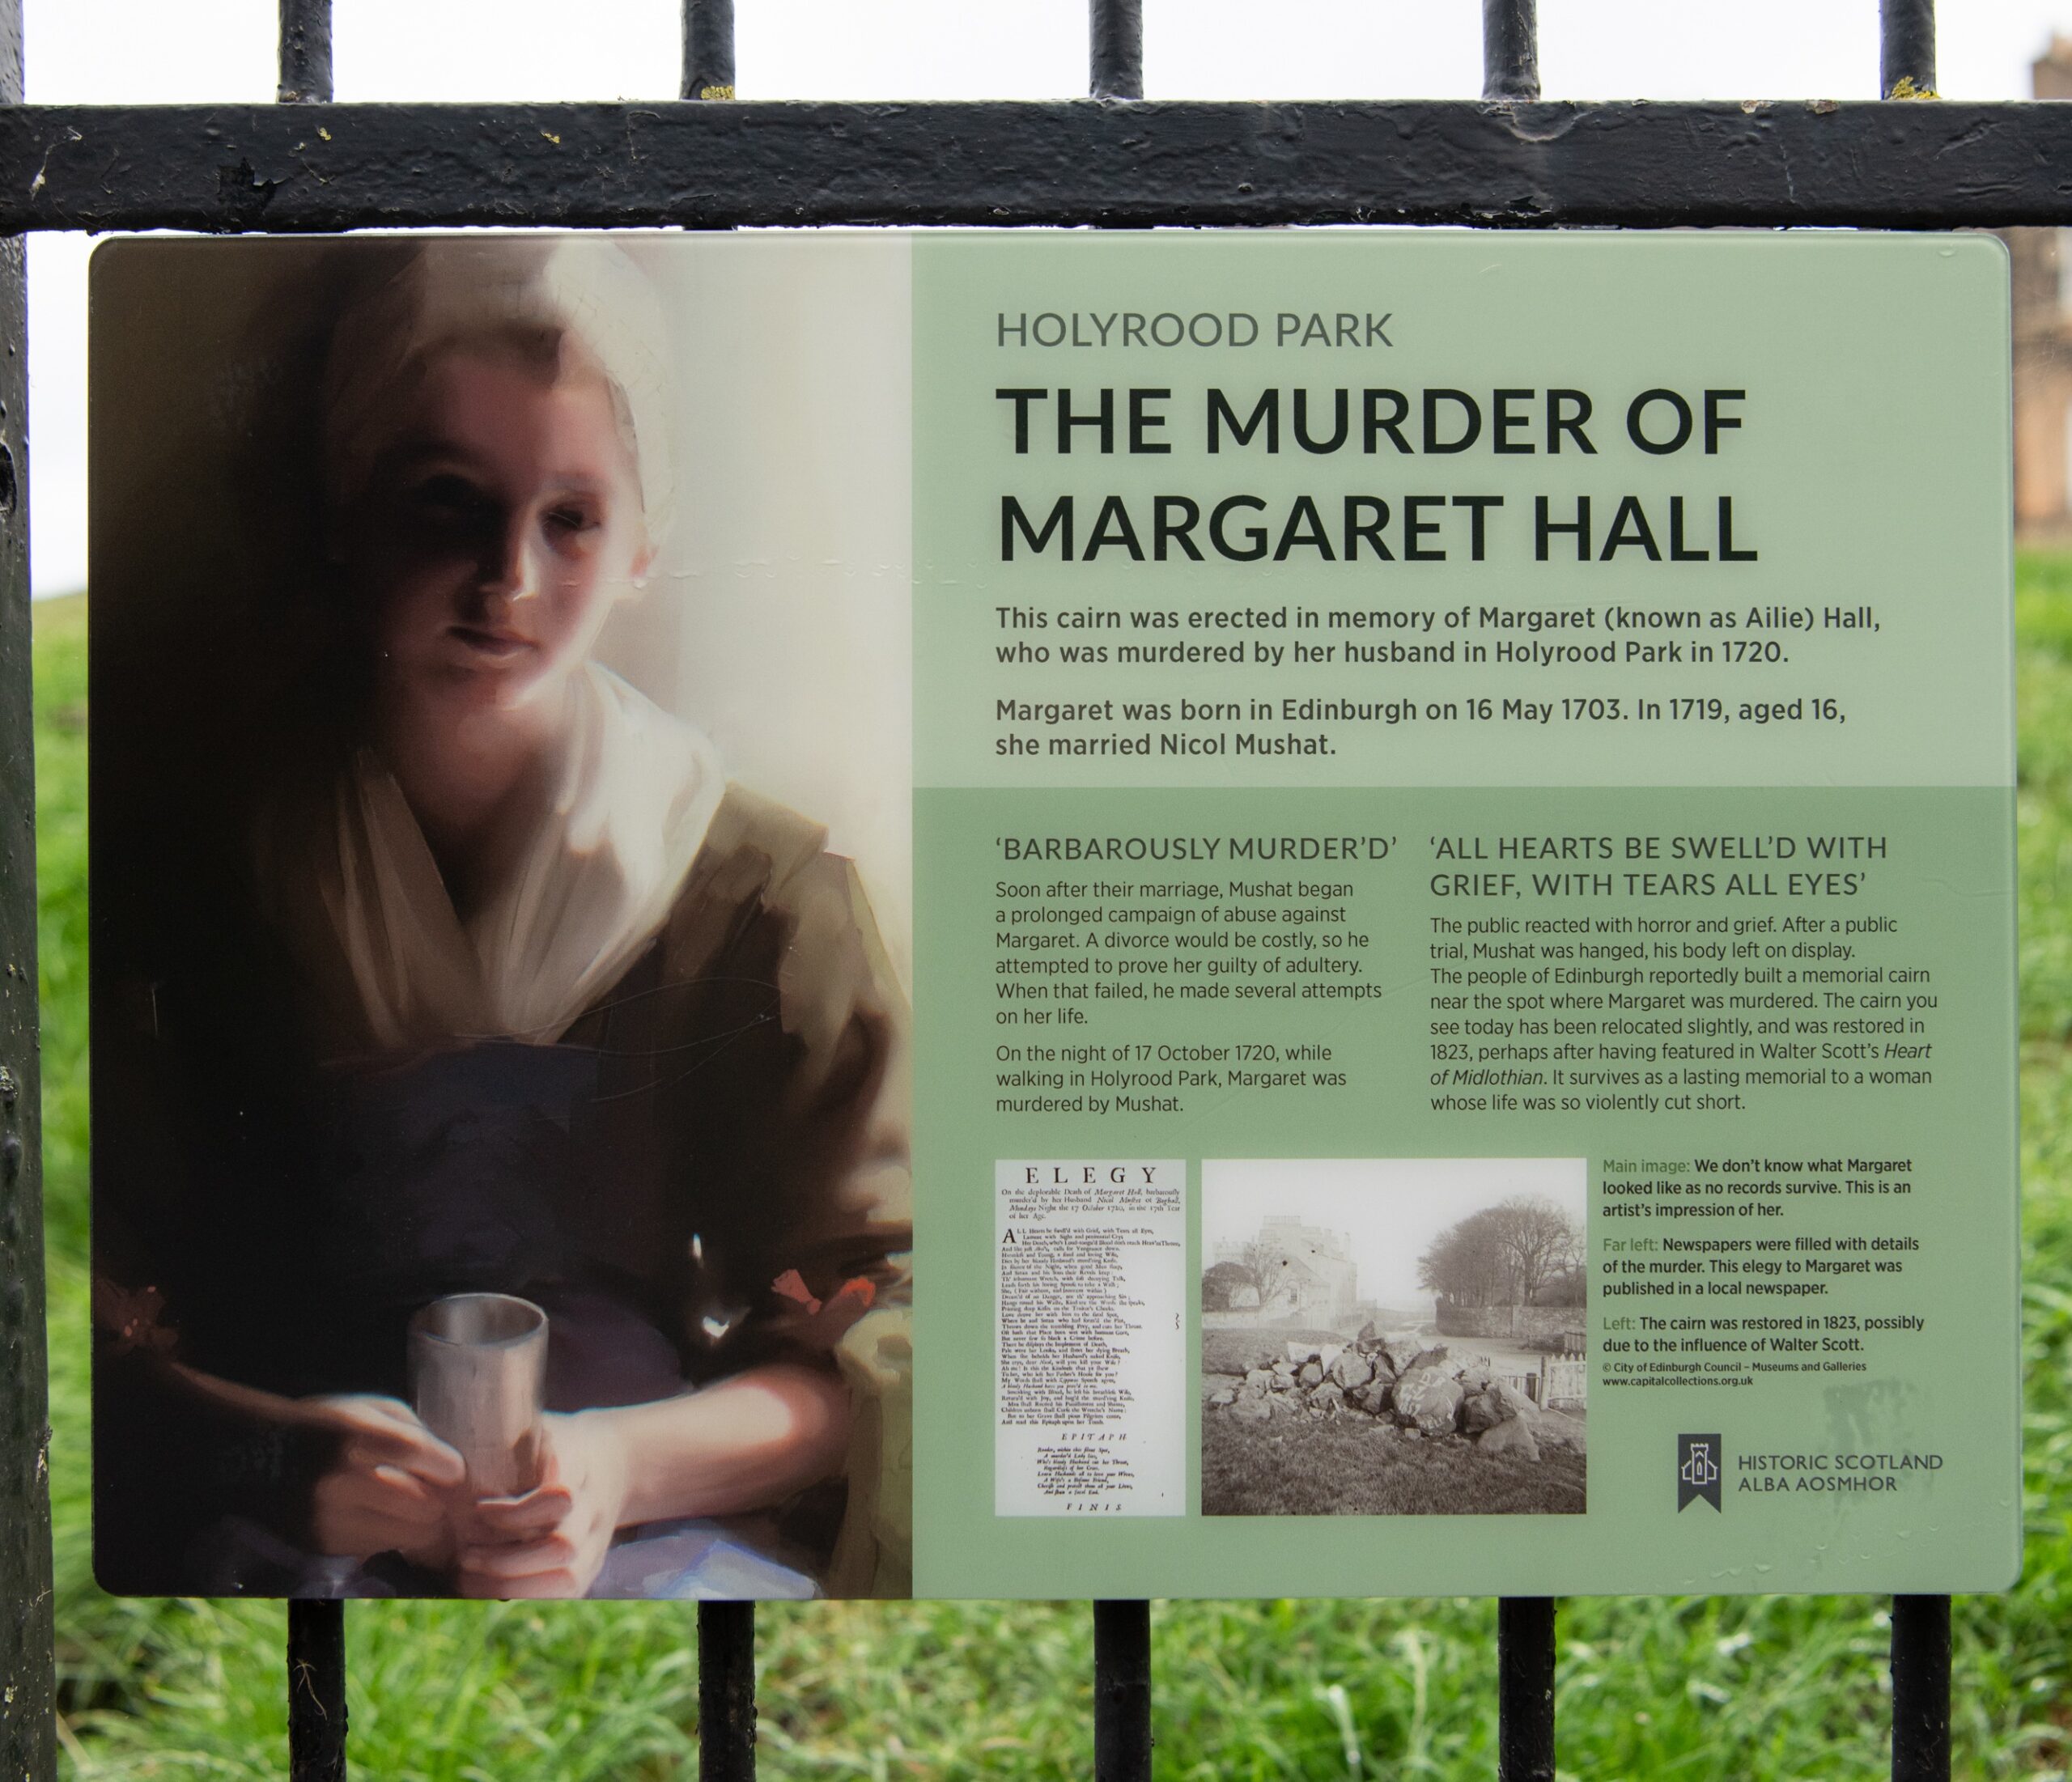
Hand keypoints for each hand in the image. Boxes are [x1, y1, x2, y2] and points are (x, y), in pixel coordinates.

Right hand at [300, 1394, 465, 1564]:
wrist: (250, 1456)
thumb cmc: (325, 1425)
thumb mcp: (368, 1408)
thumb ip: (414, 1432)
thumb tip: (454, 1472)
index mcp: (355, 1435)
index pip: (426, 1458)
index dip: (448, 1467)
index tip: (447, 1468)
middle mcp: (340, 1481)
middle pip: (426, 1507)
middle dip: (436, 1499)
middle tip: (429, 1489)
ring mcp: (329, 1519)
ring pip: (409, 1536)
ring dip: (418, 1522)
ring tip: (405, 1503)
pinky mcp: (322, 1546)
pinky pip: (382, 1548)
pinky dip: (389, 1535)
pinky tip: (374, 1515)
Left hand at [456, 1411, 629, 1598]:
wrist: (615, 1460)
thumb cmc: (558, 1442)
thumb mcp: (538, 1429)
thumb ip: (507, 1444)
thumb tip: (453, 1466)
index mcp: (583, 1466)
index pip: (559, 1498)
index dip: (516, 1512)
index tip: (479, 1508)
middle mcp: (595, 1509)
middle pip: (563, 1546)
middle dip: (506, 1559)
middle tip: (464, 1554)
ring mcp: (598, 1541)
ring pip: (567, 1579)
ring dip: (511, 1584)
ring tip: (467, 1577)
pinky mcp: (592, 1565)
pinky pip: (563, 1593)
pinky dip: (521, 1594)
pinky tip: (483, 1587)